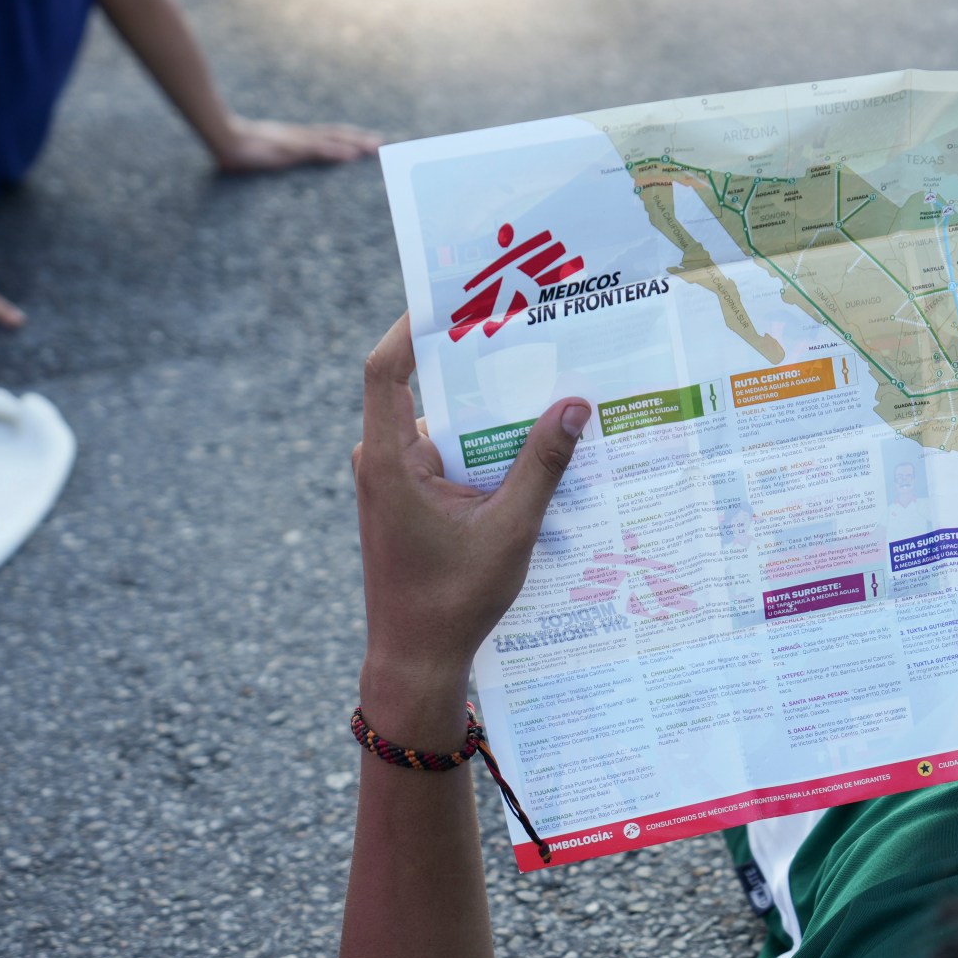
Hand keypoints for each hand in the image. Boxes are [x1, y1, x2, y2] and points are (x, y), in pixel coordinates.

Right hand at [213, 115, 381, 173]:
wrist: (224, 139)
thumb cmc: (239, 148)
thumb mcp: (263, 155)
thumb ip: (274, 158)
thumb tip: (274, 161)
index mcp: (295, 137)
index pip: (327, 135)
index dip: (347, 137)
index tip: (366, 139)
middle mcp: (300, 136)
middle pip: (336, 134)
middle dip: (359, 138)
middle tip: (382, 142)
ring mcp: (296, 141)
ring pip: (332, 140)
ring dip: (355, 144)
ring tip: (375, 148)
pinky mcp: (291, 149)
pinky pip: (318, 150)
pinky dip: (336, 152)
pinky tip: (352, 155)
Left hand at [353, 314, 587, 733]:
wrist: (416, 660)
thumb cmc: (452, 602)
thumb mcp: (509, 530)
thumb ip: (542, 466)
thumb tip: (575, 406)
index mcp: (389, 462)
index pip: (386, 371)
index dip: (411, 327)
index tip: (452, 296)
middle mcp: (382, 463)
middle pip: (426, 393)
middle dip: (477, 368)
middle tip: (529, 337)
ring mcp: (394, 483)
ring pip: (445, 429)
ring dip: (490, 417)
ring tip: (546, 394)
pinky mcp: (410, 502)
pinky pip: (449, 459)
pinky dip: (486, 452)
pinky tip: (536, 455)